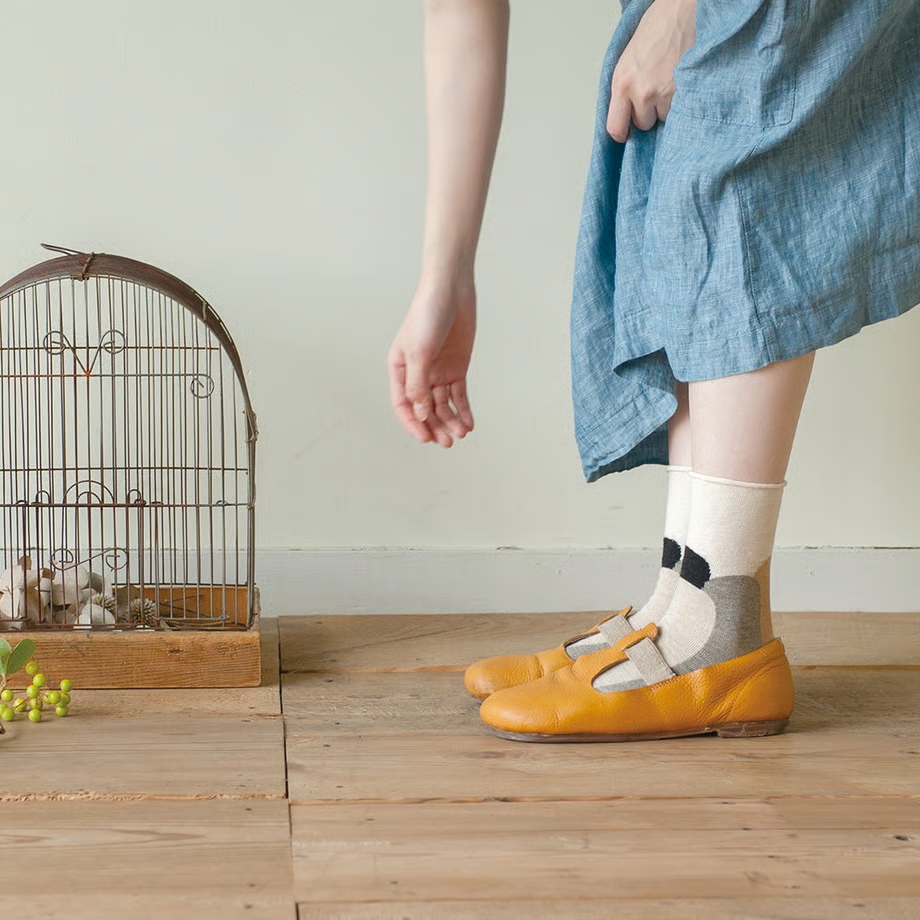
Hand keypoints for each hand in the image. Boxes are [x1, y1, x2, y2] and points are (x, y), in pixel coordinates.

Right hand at [388, 280, 475, 447]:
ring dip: (451, 421)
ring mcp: (438, 371)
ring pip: (443, 404)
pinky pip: (459, 394)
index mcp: (399, 368)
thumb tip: (421, 414)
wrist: (451, 290)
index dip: (413, 423)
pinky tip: (469, 423)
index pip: (403, 404)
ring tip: (461, 434)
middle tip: (447, 442)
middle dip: (435, 427)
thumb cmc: (428, 314)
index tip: (426, 438)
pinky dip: (464, 409)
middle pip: (425, 408)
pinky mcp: (456, 367)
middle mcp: (417, 373)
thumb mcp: (420, 351)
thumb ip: (419, 383)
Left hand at [607, 0, 696, 141]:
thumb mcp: (628, 58)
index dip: (622, 133)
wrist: (683, 10)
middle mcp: (641, 91)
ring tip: (670, 83)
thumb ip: (625, 87)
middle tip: (654, 92)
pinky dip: (681, 101)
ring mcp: (663, 93)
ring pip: (663, 118)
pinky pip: (680, 110)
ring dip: (666, 107)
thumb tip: (625, 111)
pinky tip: (681, 83)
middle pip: (642, 124)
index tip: (626, 134)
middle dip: (648, 113)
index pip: (615, 127)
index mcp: (621, 83)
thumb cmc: (657, 27)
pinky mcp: (683, 92)